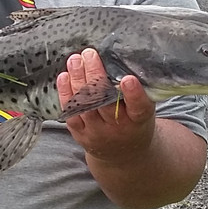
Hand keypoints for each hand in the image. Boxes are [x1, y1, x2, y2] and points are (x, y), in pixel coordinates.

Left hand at [56, 48, 155, 164]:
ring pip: (84, 105)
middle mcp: (118, 128)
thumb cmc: (134, 121)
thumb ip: (135, 89)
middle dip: (95, 76)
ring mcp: (97, 132)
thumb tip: (118, 56)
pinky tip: (64, 76)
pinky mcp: (80, 134)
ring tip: (75, 60)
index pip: (138, 107)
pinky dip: (65, 94)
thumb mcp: (143, 108)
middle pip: (104, 102)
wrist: (123, 153)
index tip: (128, 79)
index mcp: (139, 120)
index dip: (133, 94)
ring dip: (78, 80)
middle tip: (89, 54)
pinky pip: (71, 113)